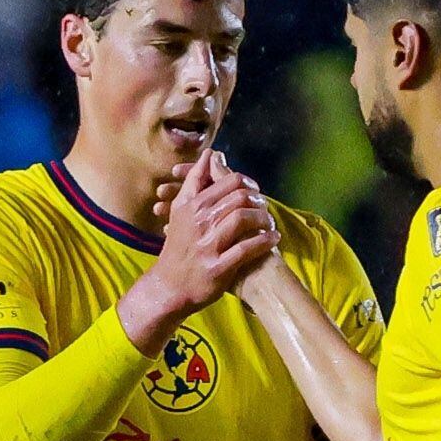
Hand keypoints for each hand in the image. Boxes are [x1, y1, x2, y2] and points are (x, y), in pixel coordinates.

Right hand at [123, 153, 276, 342]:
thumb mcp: (181, 209)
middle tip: (265, 207)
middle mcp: (199, 222)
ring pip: (242, 219)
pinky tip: (272, 239)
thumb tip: (211, 153)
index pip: (229, 182)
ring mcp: (208, 245)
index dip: (248, 183)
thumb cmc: (179, 246)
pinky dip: (264, 242)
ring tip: (270, 223)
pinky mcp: (218, 267)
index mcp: (192, 205)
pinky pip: (246, 249)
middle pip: (239, 198)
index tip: (255, 192)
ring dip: (263, 219)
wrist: (168, 286)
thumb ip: (196, 181)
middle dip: (258, 201)